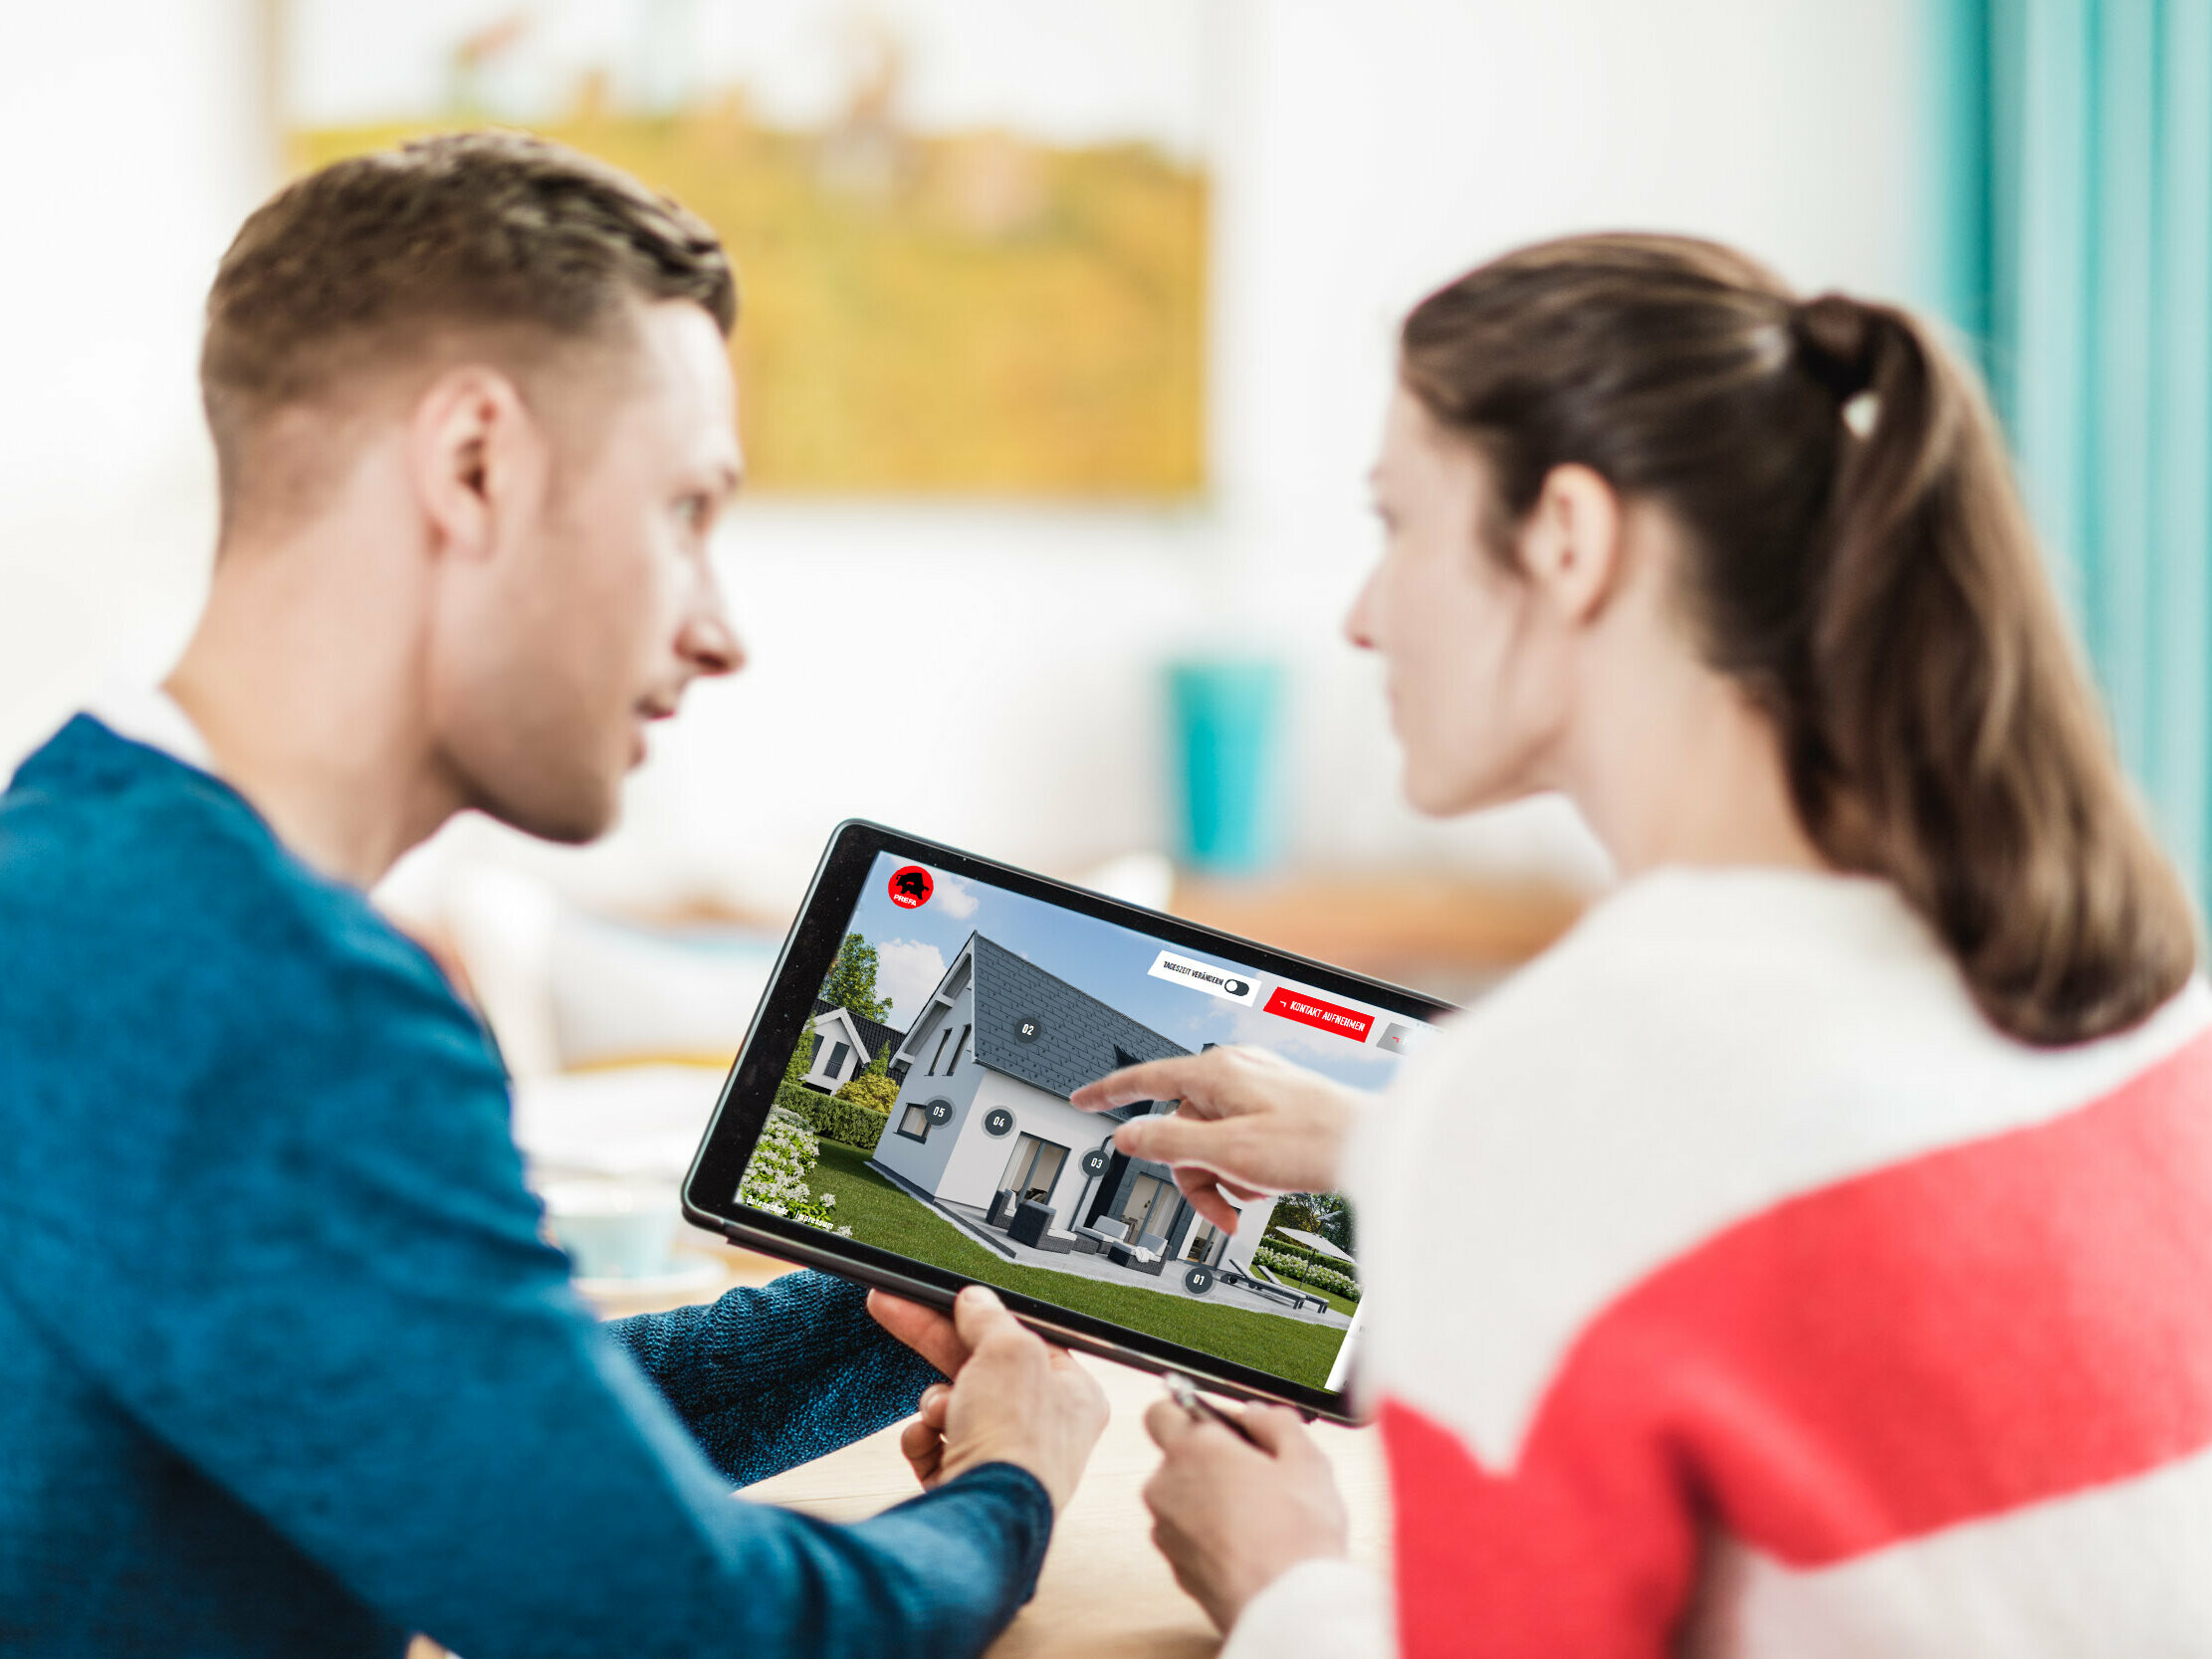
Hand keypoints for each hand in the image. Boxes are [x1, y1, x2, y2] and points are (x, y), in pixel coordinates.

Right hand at [867, 1285, 1107, 1513]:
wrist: (982, 1513)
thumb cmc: (1015, 1439)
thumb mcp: (1009, 1350)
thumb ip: (990, 1317)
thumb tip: (976, 1299)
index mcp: (1072, 1394)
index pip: (1021, 1340)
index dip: (979, 1318)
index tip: (944, 1299)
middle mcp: (1041, 1429)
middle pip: (977, 1368)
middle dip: (934, 1343)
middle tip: (891, 1308)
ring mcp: (1001, 1458)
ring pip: (950, 1405)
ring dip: (934, 1404)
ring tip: (942, 1414)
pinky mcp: (965, 1482)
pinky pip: (931, 1443)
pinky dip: (922, 1439)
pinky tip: (928, 1442)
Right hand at [1070, 1045, 1366, 1231]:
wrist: (1375, 1147)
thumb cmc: (1313, 1143)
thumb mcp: (1227, 1152)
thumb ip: (1169, 1143)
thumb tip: (1126, 1136)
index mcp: (1215, 1071)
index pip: (1145, 1078)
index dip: (1109, 1092)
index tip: (1082, 1099)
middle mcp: (1233, 1070)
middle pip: (1180, 1125)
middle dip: (1194, 1170)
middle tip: (1221, 1204)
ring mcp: (1256, 1085)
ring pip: (1209, 1136)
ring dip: (1223, 1172)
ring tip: (1256, 1189)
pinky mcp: (1275, 1103)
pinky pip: (1237, 1137)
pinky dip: (1245, 1165)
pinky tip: (1270, 1180)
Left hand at [1142, 1397, 1348, 1631]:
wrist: (1287, 1606)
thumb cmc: (1297, 1533)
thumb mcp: (1305, 1460)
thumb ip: (1275, 1422)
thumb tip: (1255, 1413)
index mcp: (1193, 1449)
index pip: (1162, 1410)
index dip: (1190, 1413)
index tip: (1221, 1425)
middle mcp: (1167, 1486)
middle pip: (1175, 1458)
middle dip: (1207, 1460)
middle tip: (1253, 1472)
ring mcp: (1167, 1531)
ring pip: (1183, 1500)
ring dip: (1209, 1500)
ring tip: (1258, 1515)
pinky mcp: (1176, 1567)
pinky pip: (1188, 1536)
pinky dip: (1210, 1535)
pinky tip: (1248, 1544)